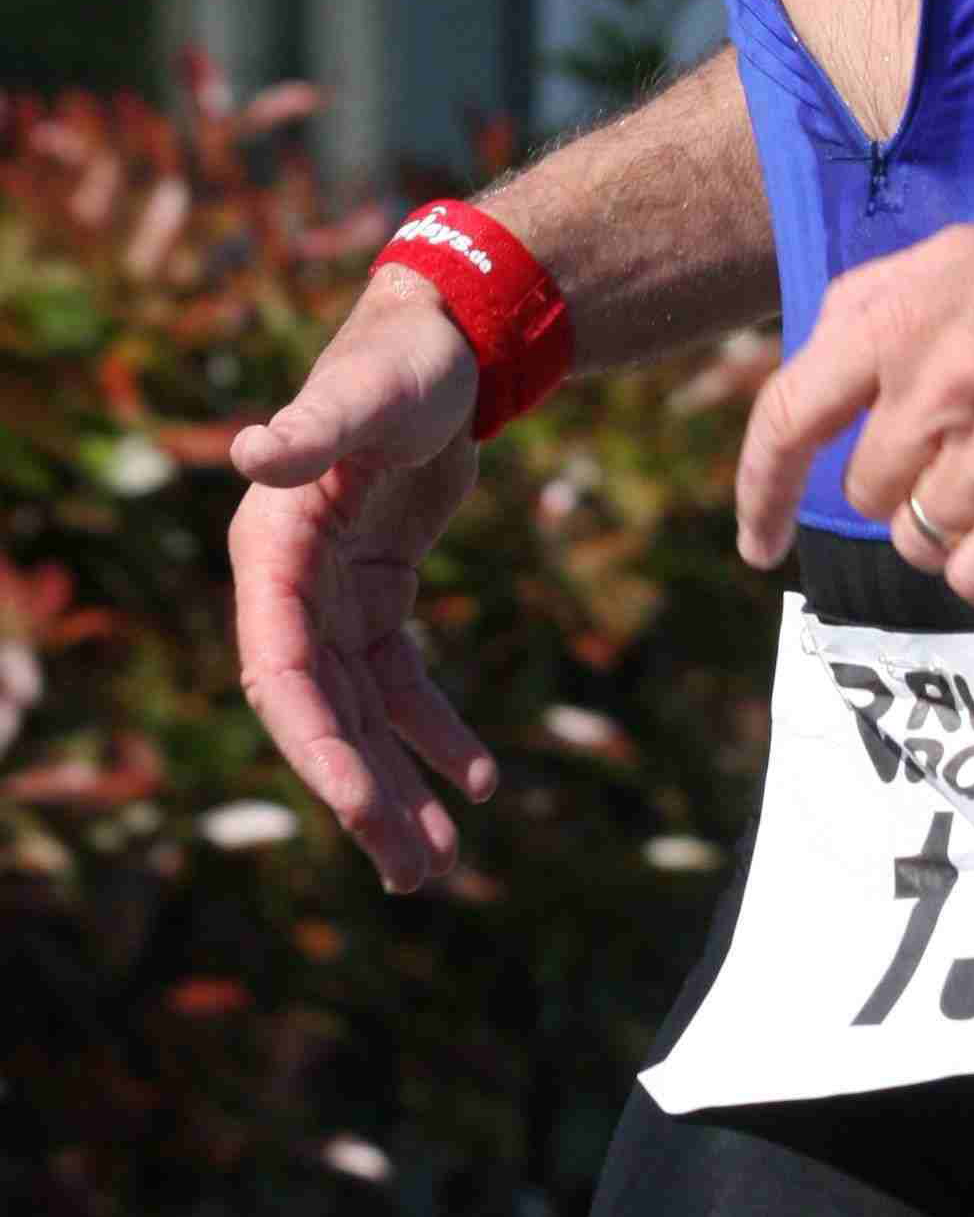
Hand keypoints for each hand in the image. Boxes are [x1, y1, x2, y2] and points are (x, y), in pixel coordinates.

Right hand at [227, 278, 496, 892]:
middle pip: (320, 714)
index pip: (282, 671)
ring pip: (359, 714)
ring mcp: (332, 592)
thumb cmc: (404, 362)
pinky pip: (399, 681)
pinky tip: (480, 781)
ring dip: (395, 786)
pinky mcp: (378, 592)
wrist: (449, 339)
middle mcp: (290, 582)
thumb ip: (311, 431)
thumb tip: (251, 451)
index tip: (359, 807)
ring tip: (436, 866)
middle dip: (360, 796)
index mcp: (272, 550)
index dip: (316, 744)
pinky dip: (434, 732)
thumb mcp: (366, 396)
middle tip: (412, 876)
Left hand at [733, 227, 973, 610]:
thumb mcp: (956, 258)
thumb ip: (872, 310)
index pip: (788, 416)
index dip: (762, 490)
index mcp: (897, 317)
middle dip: (909, 488)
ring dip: (961, 525)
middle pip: (868, 495)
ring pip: (922, 541)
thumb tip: (813, 384)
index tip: (761, 543)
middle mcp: (934, 381)